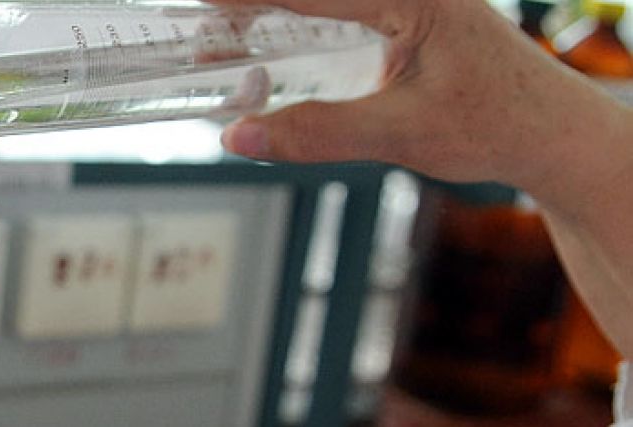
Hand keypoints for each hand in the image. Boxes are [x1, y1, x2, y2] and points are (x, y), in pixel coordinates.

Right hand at [214, 0, 630, 202]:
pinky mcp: (405, 12)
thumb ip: (317, 133)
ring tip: (220, 37)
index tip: (201, 5)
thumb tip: (239, 136)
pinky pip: (337, 7)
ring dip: (270, 12)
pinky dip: (295, 20)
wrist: (551, 133)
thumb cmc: (497, 125)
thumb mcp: (402, 134)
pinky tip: (263, 40)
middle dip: (251, 5)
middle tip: (203, 31)